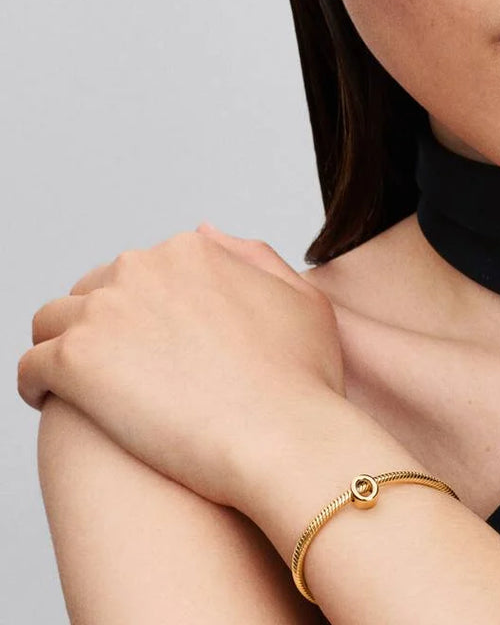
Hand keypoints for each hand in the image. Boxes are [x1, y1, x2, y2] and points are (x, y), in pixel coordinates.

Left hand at [17, 226, 345, 509]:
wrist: (283, 436)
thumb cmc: (300, 381)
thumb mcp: (300, 298)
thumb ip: (252, 256)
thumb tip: (203, 231)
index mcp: (190, 252)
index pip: (137, 270)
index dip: (139, 310)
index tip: (146, 347)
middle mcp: (142, 267)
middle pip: (92, 290)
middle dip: (99, 326)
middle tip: (117, 373)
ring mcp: (105, 312)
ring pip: (52, 322)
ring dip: (60, 348)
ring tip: (75, 389)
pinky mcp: (76, 361)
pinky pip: (30, 366)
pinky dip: (35, 384)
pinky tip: (53, 406)